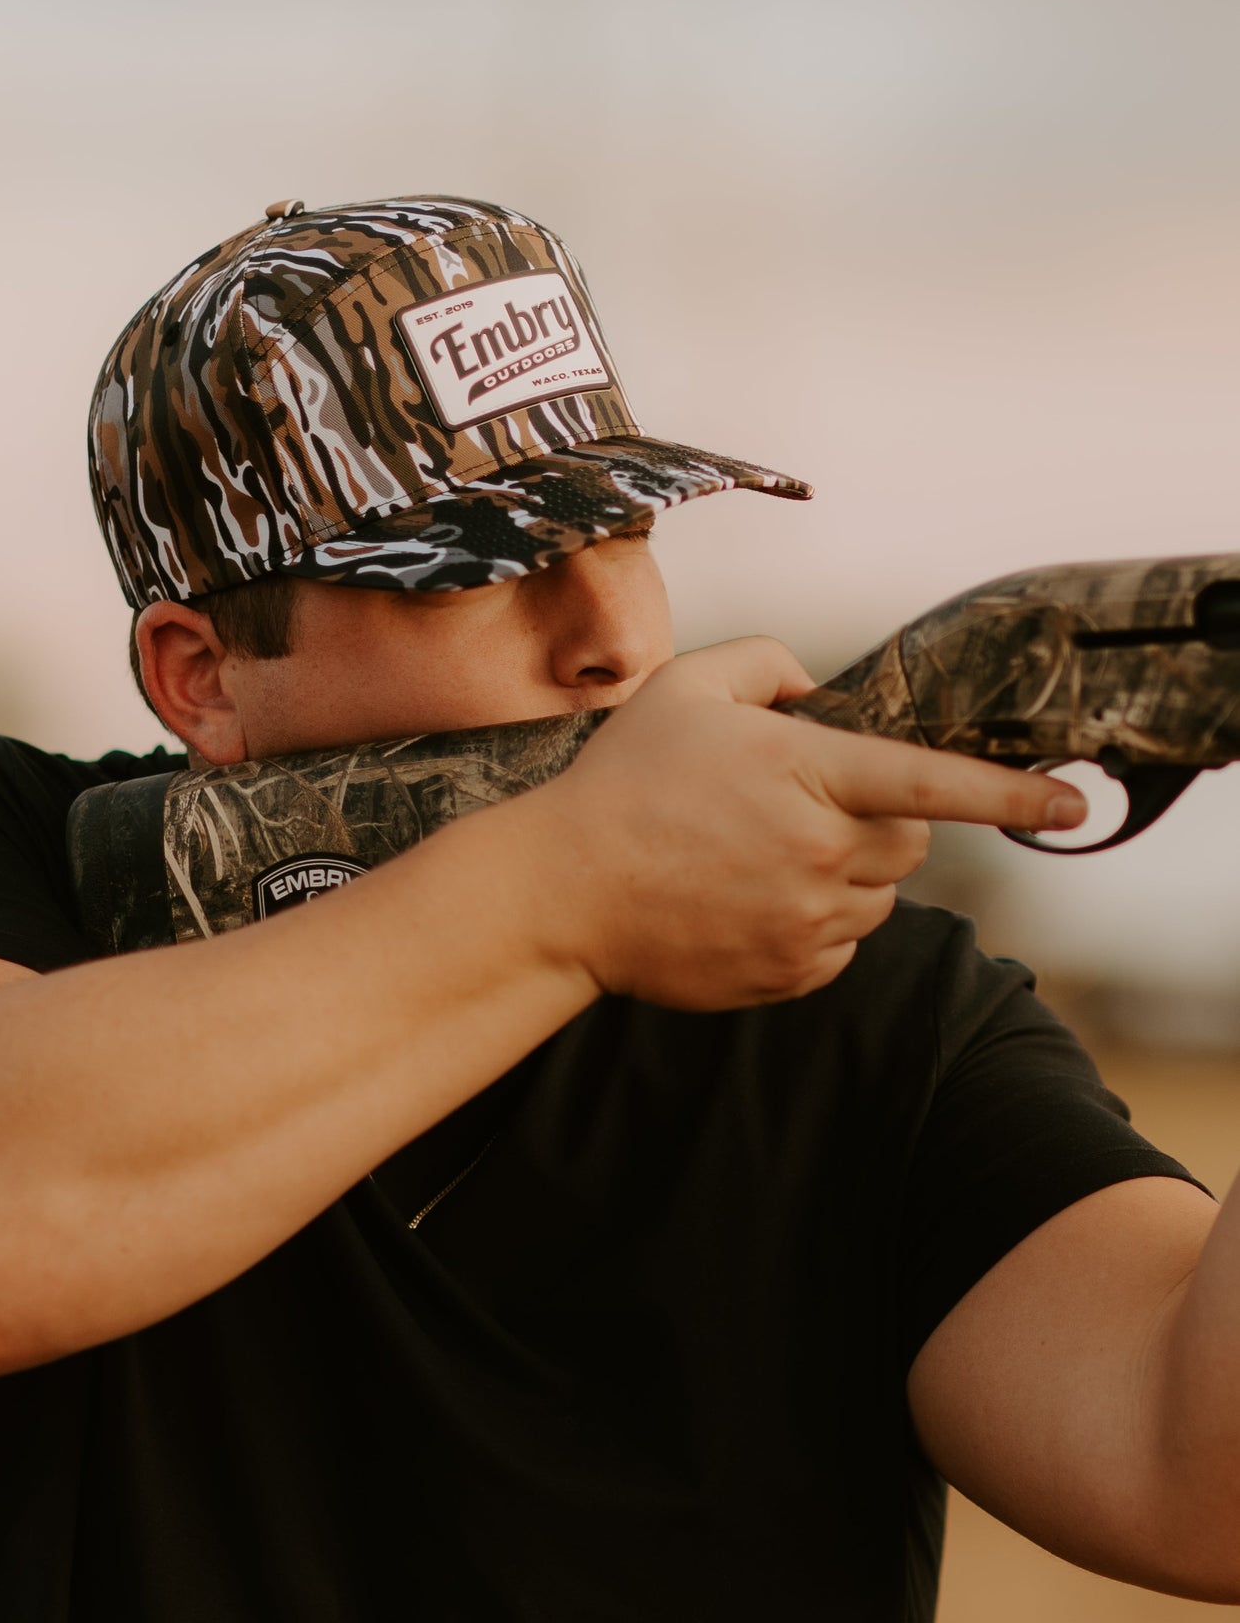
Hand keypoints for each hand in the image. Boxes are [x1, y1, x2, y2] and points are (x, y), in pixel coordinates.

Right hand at [525, 637, 1085, 1011]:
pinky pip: (843, 943)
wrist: (564, 891)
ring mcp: (808, 923)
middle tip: (808, 804)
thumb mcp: (686, 687)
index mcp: (807, 774)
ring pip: (879, 894)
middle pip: (913, 840)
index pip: (932, 784)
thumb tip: (816, 690)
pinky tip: (748, 897)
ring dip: (846, 871)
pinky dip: (817, 919)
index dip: (1010, 794)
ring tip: (760, 854)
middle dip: (884, 818)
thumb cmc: (624, 780)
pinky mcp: (791, 974)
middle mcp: (821, 854)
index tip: (1073, 804)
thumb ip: (766, 662)